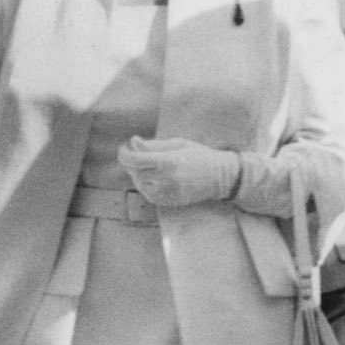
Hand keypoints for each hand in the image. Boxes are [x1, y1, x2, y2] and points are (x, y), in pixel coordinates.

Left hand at [118, 136, 241, 209]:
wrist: (220, 178)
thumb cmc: (199, 156)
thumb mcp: (177, 144)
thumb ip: (153, 145)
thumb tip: (133, 142)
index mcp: (169, 162)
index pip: (135, 160)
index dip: (124, 154)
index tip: (124, 148)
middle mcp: (166, 180)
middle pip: (135, 172)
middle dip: (131, 163)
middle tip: (137, 155)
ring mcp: (167, 193)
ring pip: (139, 184)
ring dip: (137, 174)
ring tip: (148, 165)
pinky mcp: (168, 202)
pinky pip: (147, 193)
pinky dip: (145, 184)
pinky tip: (154, 176)